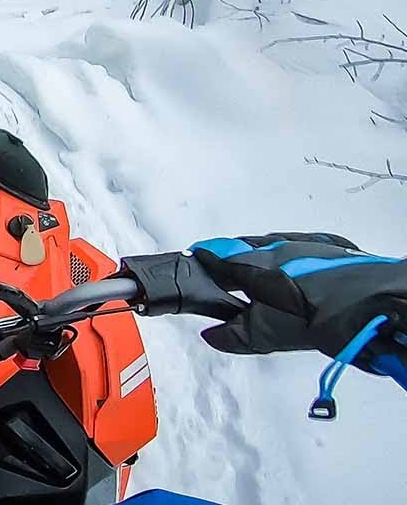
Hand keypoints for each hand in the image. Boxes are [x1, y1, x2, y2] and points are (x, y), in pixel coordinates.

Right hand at [185, 233, 404, 361]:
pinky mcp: (341, 252)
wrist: (390, 301)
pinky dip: (293, 257)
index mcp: (262, 262)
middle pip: (249, 248)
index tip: (193, 259)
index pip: (222, 255)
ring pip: (278, 245)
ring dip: (264, 256)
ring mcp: (315, 247)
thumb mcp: (277, 332)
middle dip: (233, 257)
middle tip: (223, 270)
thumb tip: (213, 335)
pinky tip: (300, 271)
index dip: (205, 258)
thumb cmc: (332, 313)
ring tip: (260, 273)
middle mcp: (285, 247)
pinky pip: (306, 248)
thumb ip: (241, 333)